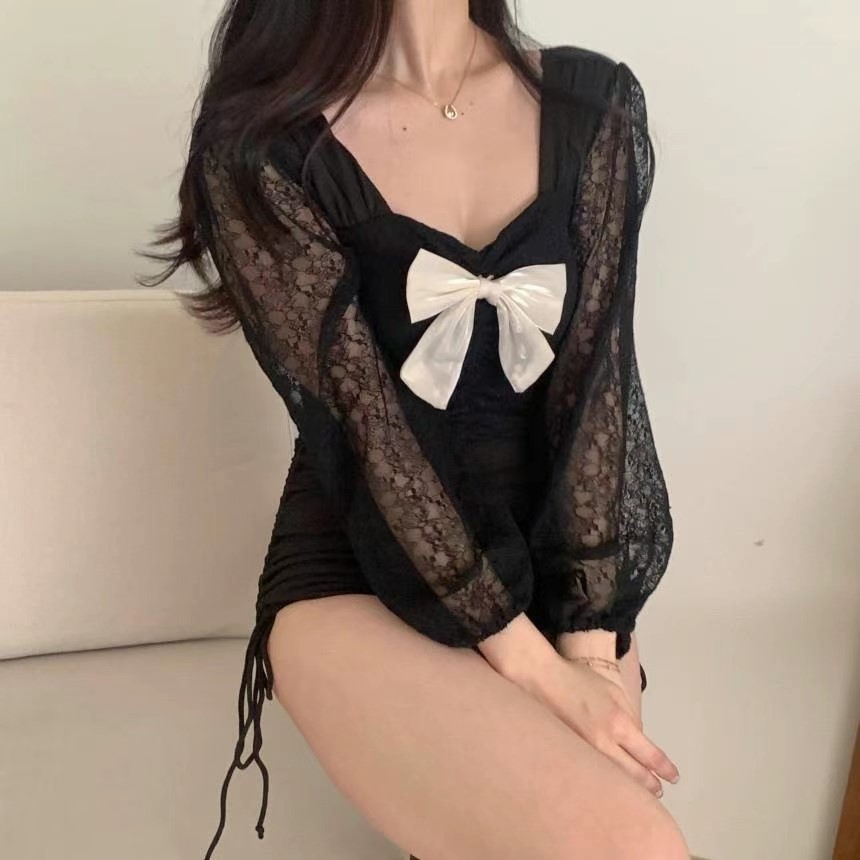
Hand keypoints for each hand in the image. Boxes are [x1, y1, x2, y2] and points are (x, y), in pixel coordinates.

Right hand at [518, 653, 679, 797]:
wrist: (540, 679)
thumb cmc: (576, 679)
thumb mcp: (611, 689)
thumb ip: (628, 714)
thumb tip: (637, 735)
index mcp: (618, 724)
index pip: (649, 755)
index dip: (663, 768)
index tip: (673, 777)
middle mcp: (604, 743)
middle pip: (634, 774)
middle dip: (649, 785)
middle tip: (658, 792)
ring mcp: (585, 753)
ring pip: (614, 780)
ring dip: (629, 788)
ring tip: (638, 796)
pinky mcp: (569, 758)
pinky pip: (592, 774)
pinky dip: (604, 782)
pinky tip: (608, 787)